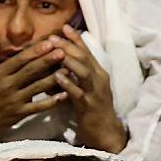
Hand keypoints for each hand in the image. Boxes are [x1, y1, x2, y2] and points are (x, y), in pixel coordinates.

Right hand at [0, 25, 67, 153]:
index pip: (19, 60)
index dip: (34, 51)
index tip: (48, 42)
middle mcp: (7, 87)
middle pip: (30, 72)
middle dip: (47, 61)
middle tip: (63, 51)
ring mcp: (15, 101)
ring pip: (37, 88)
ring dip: (53, 78)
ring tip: (68, 69)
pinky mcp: (20, 114)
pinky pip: (38, 107)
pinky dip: (52, 101)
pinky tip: (64, 94)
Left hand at [50, 24, 127, 152]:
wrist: (106, 133)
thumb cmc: (93, 110)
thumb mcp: (87, 88)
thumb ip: (78, 75)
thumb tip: (62, 61)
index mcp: (99, 74)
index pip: (88, 52)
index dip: (76, 39)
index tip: (64, 27)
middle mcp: (99, 80)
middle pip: (85, 58)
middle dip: (69, 46)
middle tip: (54, 37)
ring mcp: (95, 92)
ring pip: (84, 72)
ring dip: (70, 61)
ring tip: (56, 51)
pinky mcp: (89, 106)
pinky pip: (78, 93)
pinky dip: (68, 83)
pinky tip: (57, 76)